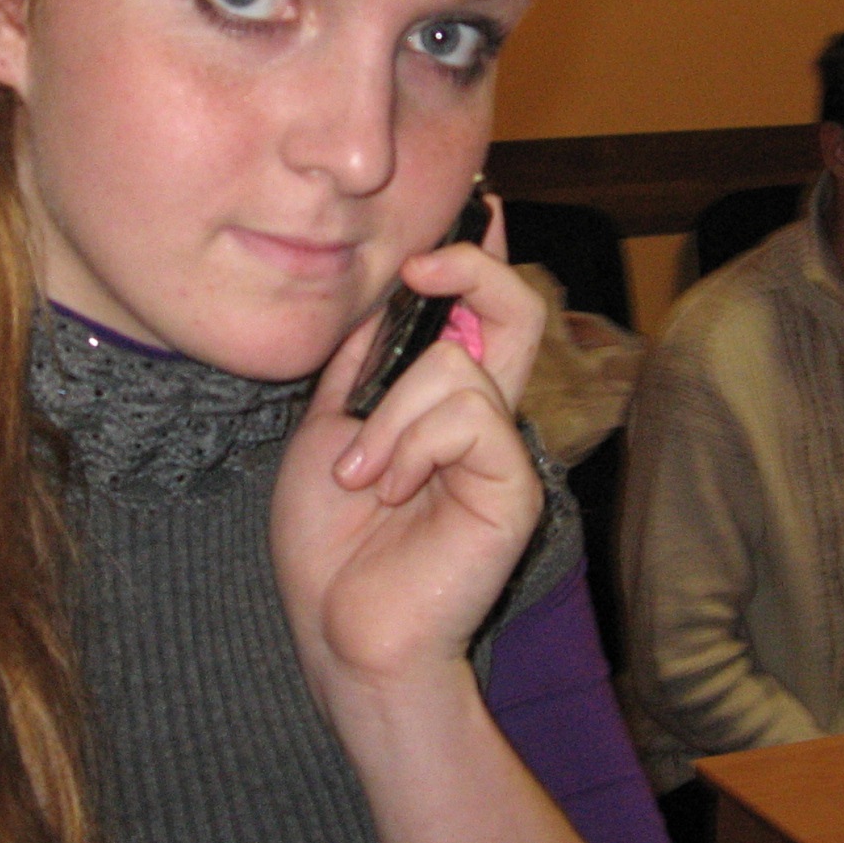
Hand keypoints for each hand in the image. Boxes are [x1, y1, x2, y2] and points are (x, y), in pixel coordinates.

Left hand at [272, 201, 546, 710]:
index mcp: (443, 402)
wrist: (342, 634)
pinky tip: (389, 491)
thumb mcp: (330, 432)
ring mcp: (502, 451)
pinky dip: (409, 445)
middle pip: (513, 306)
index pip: (481, 310)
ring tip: (364, 475)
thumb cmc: (333, 545)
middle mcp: (485, 417)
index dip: (480, 254)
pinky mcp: (513, 485)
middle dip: (469, 267)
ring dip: (388, 417)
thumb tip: (379, 295)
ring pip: (459, 362)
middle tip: (420, 268)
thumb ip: (362, 368)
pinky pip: (467, 414)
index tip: (476, 207)